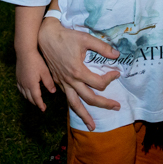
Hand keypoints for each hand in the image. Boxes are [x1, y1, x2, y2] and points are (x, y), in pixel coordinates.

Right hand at [16, 49, 55, 110]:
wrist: (24, 52)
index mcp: (32, 85)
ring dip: (30, 98)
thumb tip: (53, 92)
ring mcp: (20, 81)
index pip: (36, 98)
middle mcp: (24, 85)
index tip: (43, 109)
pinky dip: (24, 93)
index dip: (40, 105)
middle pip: (30, 98)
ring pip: (24, 94)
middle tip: (41, 106)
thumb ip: (49, 83)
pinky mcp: (17, 77)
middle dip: (35, 103)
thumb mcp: (45, 72)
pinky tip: (27, 91)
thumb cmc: (36, 61)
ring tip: (35, 100)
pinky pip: (20, 89)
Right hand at [38, 16, 120, 130]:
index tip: (116, 73)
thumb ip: (102, 47)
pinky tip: (79, 109)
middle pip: (90, 99)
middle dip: (104, 104)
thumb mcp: (86, 38)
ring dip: (84, 116)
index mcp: (78, 71)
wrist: (46, 37)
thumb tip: (117, 54)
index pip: (99, 83)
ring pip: (74, 104)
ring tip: (92, 126)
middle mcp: (70, 81)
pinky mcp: (58, 82)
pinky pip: (67, 98)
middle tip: (117, 107)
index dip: (110, 79)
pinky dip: (74, 106)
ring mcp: (63, 83)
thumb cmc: (66, 37)